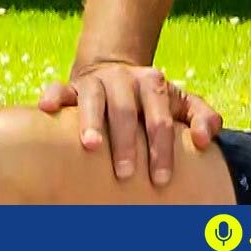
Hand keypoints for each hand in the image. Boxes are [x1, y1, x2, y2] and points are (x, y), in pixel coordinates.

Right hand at [38, 61, 222, 186]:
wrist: (116, 71)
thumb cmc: (152, 101)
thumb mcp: (182, 103)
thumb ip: (202, 117)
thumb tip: (203, 140)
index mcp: (154, 84)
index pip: (160, 118)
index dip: (162, 148)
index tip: (161, 179)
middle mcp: (124, 79)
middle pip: (126, 111)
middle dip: (127, 142)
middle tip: (125, 173)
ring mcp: (96, 82)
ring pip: (92, 99)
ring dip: (91, 122)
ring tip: (91, 146)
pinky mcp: (71, 86)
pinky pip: (59, 88)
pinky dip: (53, 96)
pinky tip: (47, 109)